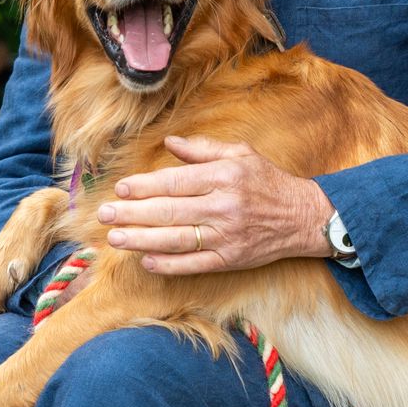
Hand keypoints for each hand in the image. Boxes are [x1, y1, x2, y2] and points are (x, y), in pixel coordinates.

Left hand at [98, 135, 333, 275]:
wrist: (303, 217)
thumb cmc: (267, 181)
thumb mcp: (240, 154)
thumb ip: (203, 149)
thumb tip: (170, 142)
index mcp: (224, 176)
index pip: (175, 182)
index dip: (144, 186)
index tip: (120, 189)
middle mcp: (223, 206)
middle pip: (169, 211)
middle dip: (132, 213)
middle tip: (104, 214)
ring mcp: (226, 235)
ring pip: (175, 239)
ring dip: (141, 240)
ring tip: (115, 238)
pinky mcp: (230, 259)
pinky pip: (193, 264)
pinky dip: (167, 264)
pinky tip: (145, 260)